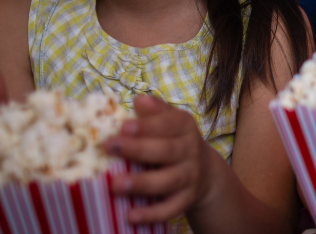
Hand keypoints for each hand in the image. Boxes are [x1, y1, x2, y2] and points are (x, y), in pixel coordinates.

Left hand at [105, 94, 212, 223]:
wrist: (205, 173)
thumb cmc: (175, 142)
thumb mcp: (171, 121)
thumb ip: (155, 111)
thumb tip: (139, 100)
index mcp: (184, 127)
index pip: (168, 124)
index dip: (146, 126)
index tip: (122, 126)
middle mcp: (190, 151)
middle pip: (166, 151)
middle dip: (138, 149)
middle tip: (109, 147)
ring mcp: (189, 177)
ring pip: (168, 180)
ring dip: (142, 183)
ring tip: (115, 184)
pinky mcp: (186, 200)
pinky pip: (171, 208)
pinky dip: (152, 214)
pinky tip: (131, 215)